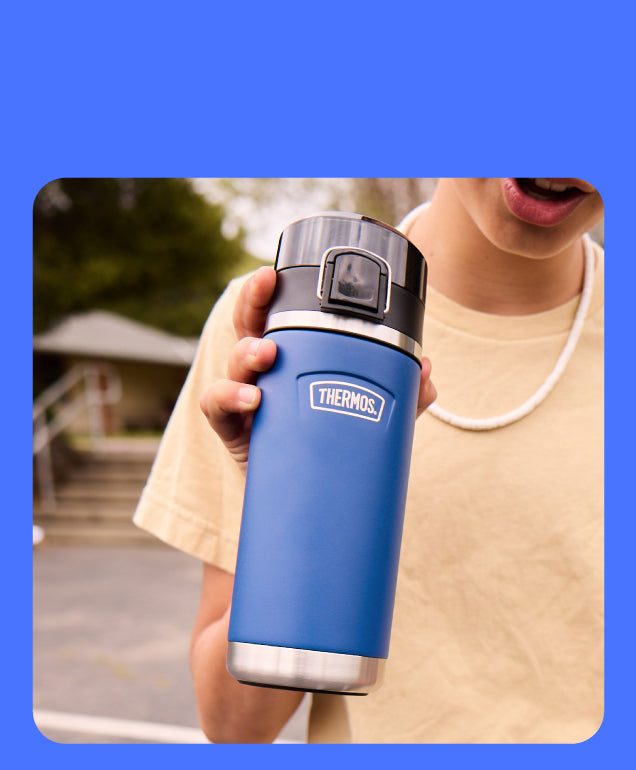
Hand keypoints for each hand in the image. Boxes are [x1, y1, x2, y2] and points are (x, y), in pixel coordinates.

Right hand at [200, 266, 436, 470]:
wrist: (306, 498)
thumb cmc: (330, 444)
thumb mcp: (367, 417)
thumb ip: (399, 396)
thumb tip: (426, 375)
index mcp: (291, 358)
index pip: (277, 315)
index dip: (270, 290)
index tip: (274, 270)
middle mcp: (264, 372)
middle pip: (247, 325)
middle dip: (252, 301)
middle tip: (266, 285)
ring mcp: (245, 399)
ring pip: (233, 363)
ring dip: (247, 352)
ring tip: (267, 354)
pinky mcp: (233, 430)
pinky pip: (216, 408)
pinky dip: (229, 398)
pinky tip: (252, 399)